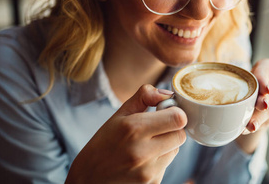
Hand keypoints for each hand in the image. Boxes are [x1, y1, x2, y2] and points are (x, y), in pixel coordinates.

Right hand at [66, 84, 186, 183]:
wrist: (87, 181)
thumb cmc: (102, 145)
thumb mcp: (118, 115)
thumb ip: (144, 97)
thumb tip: (167, 94)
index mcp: (134, 128)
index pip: (178, 118)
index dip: (176, 113)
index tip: (166, 112)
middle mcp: (142, 152)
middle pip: (181, 135)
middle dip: (173, 129)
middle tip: (157, 128)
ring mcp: (147, 171)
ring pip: (175, 150)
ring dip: (167, 145)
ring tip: (146, 145)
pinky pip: (167, 165)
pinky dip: (159, 160)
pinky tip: (142, 161)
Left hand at [236, 58, 268, 153]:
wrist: (246, 102)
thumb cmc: (239, 85)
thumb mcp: (235, 79)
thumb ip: (227, 80)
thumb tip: (208, 89)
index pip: (268, 68)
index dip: (266, 79)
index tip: (264, 90)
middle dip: (265, 99)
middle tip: (259, 107)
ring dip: (261, 117)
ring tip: (250, 125)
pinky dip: (260, 125)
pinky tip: (249, 128)